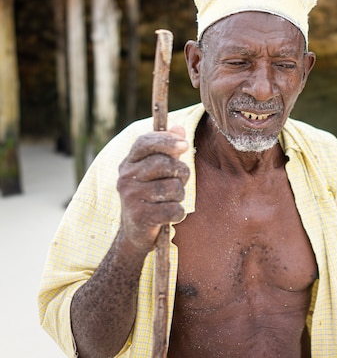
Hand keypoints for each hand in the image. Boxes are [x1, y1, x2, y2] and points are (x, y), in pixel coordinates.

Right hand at [117, 125, 189, 252]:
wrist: (136, 232)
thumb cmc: (152, 195)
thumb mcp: (157, 170)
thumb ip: (168, 149)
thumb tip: (179, 128)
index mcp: (129, 162)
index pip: (145, 142)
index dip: (166, 140)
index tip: (185, 145)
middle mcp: (126, 177)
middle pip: (165, 163)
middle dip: (182, 172)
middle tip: (180, 180)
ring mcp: (131, 197)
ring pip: (173, 187)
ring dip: (180, 195)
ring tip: (171, 200)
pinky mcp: (140, 217)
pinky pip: (174, 210)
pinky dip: (178, 213)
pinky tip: (169, 215)